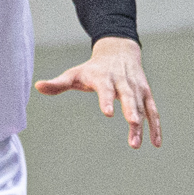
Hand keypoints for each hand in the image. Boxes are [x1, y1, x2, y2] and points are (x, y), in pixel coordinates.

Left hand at [36, 36, 162, 147]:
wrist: (119, 50)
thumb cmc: (93, 68)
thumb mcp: (75, 73)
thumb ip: (58, 84)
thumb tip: (37, 87)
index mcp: (104, 77)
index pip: (106, 88)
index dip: (107, 99)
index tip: (108, 113)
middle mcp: (122, 81)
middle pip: (128, 96)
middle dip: (131, 110)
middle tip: (132, 124)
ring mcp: (136, 88)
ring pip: (141, 106)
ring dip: (142, 125)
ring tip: (136, 144)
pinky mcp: (146, 94)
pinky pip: (153, 111)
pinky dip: (155, 126)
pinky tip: (155, 143)